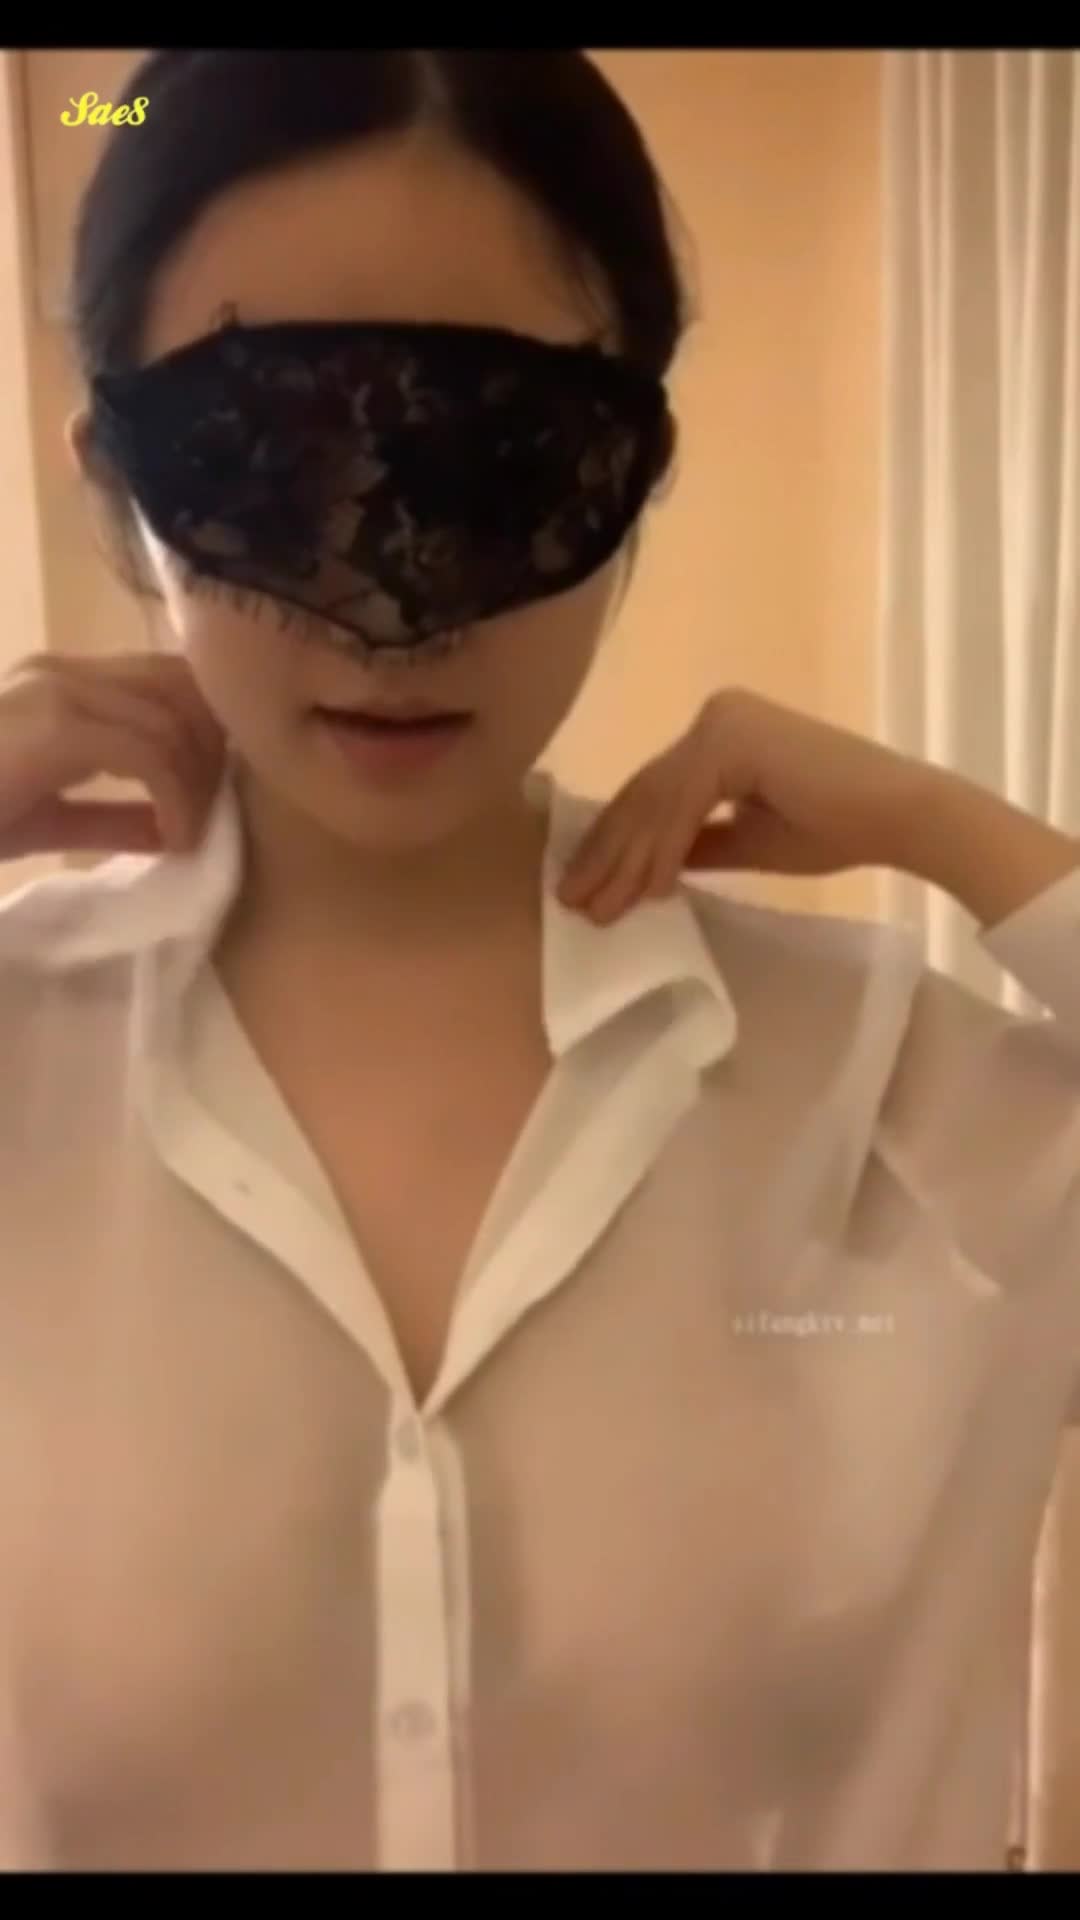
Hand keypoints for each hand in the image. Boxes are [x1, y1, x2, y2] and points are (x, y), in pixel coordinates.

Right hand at [0, 652, 225, 859]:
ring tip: (189, 833)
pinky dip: (176, 799)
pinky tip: (172, 838)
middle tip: (209, 813)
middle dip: (212, 749)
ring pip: (172, 718)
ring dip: (198, 782)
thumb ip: (108, 819)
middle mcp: (64, 673)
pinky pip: (149, 755)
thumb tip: (170, 832)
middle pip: (182, 683)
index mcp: (63, 685)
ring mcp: (59, 692)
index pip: (165, 679)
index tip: (208, 797)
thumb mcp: (45, 819)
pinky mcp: (57, 729)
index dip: (204, 733)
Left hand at [557, 688, 937, 922]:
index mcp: (718, 733)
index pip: (652, 793)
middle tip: (571, 904)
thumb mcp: (748, 841)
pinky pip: (682, 805)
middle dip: (604, 856)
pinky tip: (647, 892)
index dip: (615, 845)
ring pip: (655, 803)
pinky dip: (660, 852)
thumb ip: (696, 844)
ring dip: (622, 863)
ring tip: (596, 910)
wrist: (898, 815)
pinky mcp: (731, 739)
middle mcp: (713, 717)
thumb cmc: (837, 827)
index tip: (586, 891)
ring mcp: (721, 723)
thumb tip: (649, 867)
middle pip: (643, 795)